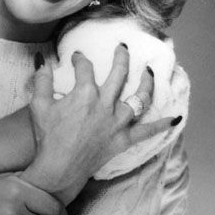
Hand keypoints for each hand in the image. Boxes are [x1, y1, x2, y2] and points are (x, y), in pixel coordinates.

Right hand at [23, 46, 177, 204]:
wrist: (58, 167)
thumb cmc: (48, 137)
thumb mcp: (38, 105)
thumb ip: (42, 80)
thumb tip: (42, 61)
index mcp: (85, 93)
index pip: (85, 68)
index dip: (80, 60)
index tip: (77, 57)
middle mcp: (105, 104)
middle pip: (118, 74)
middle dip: (122, 57)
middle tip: (123, 47)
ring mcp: (117, 122)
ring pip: (139, 98)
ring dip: (146, 82)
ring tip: (149, 70)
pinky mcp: (122, 140)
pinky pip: (146, 131)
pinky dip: (161, 125)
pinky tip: (175, 118)